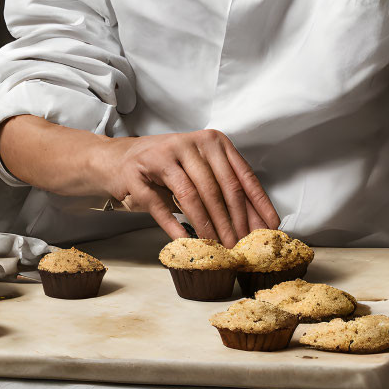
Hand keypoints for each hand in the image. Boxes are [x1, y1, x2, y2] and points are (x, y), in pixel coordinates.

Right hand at [100, 129, 279, 246]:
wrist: (120, 158)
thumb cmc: (169, 166)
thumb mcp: (202, 171)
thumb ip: (228, 191)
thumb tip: (260, 223)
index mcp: (212, 141)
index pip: (241, 174)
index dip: (257, 203)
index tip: (268, 227)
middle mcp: (189, 143)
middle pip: (219, 188)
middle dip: (233, 221)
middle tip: (240, 245)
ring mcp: (162, 157)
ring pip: (193, 196)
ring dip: (208, 227)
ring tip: (218, 247)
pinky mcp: (138, 174)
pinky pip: (160, 205)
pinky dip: (175, 227)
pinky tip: (186, 241)